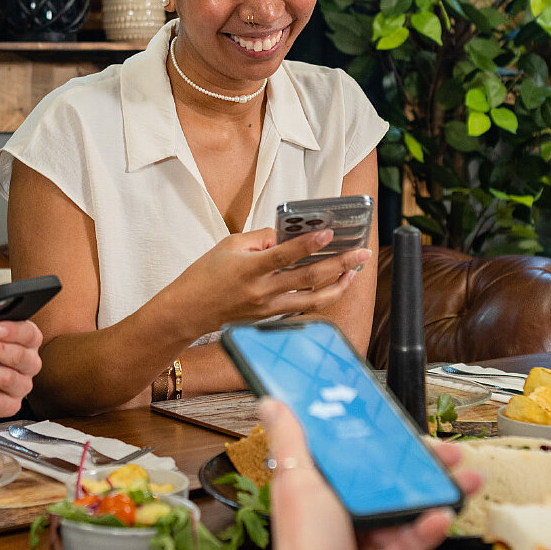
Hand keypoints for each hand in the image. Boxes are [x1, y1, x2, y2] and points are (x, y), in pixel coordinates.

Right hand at [162, 229, 371, 332]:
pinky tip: (334, 284)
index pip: (285, 255)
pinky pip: (302, 306)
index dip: (308, 243)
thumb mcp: (228, 246)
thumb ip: (260, 239)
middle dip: (339, 264)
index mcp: (250, 269)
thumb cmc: (205, 275)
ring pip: (314, 298)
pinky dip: (322, 295)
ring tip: (355, 271)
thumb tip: (285, 236)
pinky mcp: (270, 317)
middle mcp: (263, 291)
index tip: (329, 232)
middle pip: (309, 278)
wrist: (189, 311)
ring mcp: (269, 308)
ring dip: (339, 284)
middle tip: (361, 252)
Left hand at [261, 398, 478, 549]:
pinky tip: (443, 517)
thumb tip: (270, 402)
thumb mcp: (297, 484)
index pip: (350, 453)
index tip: (402, 424)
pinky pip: (413, 539)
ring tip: (468, 479)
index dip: (376, 437)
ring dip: (439, 491)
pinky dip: (429, 528)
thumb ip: (290, 442)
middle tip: (450, 451)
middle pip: (386, 477)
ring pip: (407, 505)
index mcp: (315, 487)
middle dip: (421, 463)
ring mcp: (364, 536)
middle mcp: (339, 509)